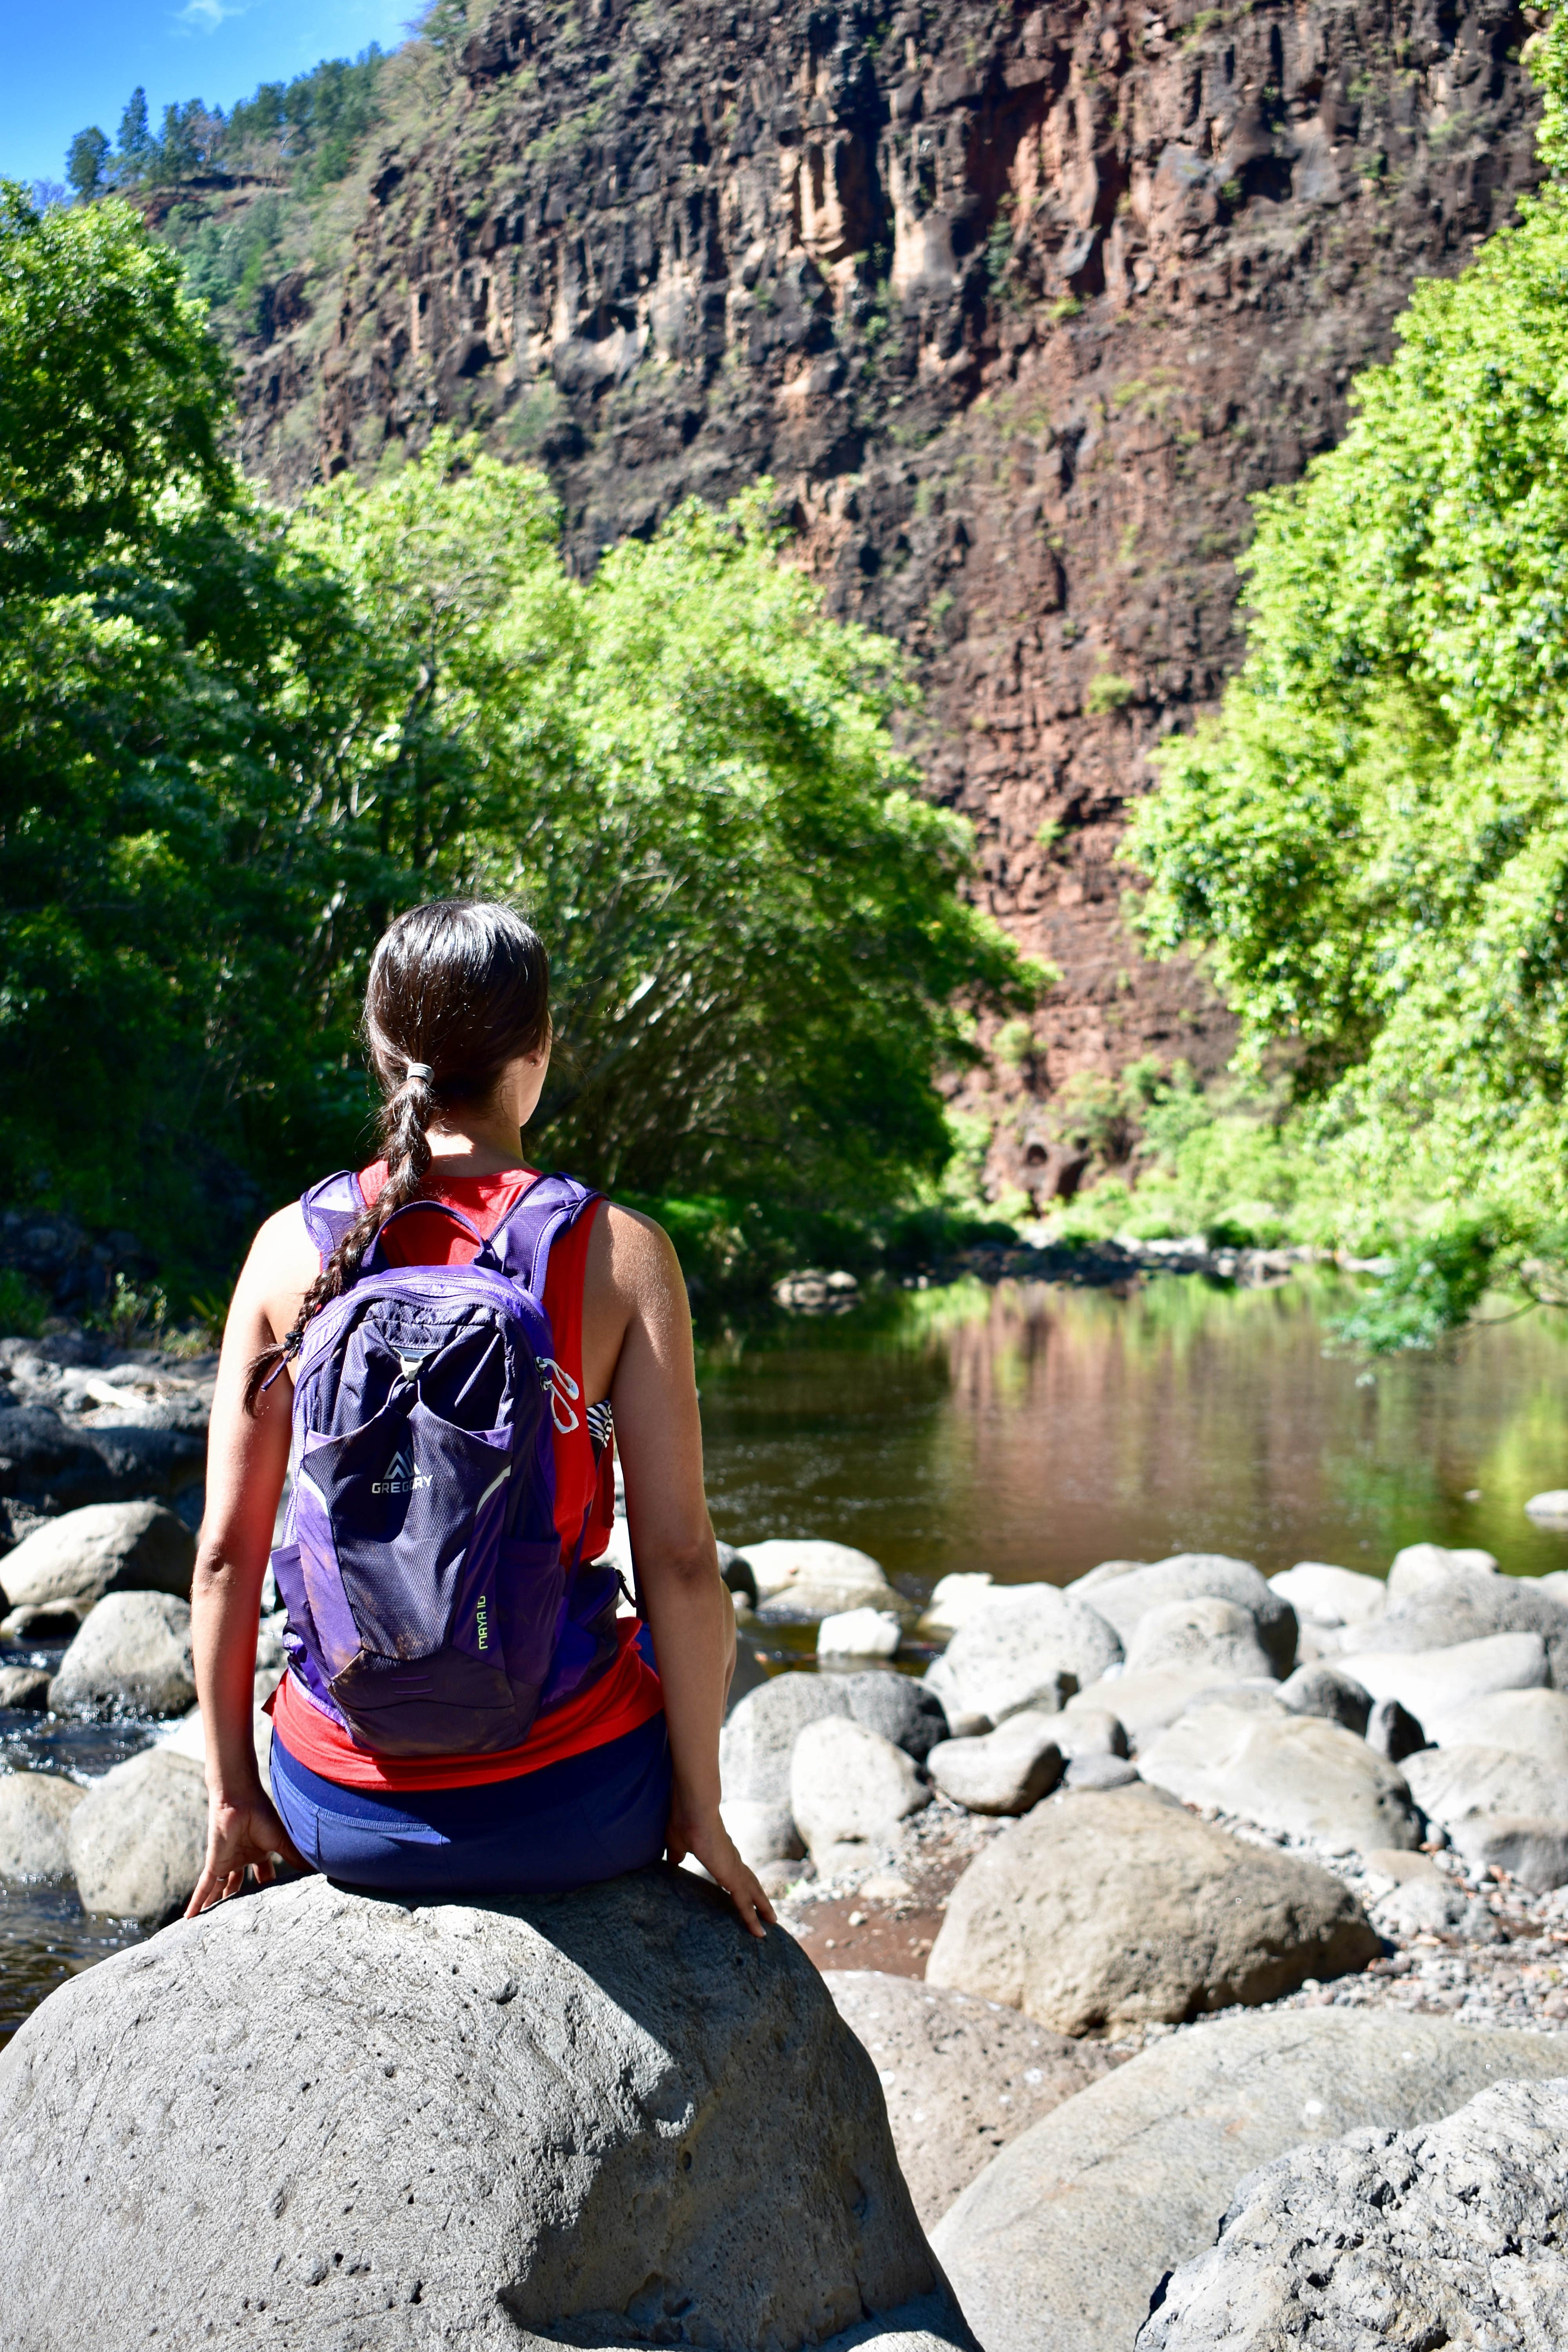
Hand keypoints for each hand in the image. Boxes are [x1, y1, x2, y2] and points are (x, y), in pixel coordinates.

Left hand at [185, 1786, 308, 1917]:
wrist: (239, 1800)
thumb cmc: (262, 1815)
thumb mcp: (281, 1842)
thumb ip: (295, 1858)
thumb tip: (318, 1871)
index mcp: (260, 1853)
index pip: (264, 1877)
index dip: (267, 1890)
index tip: (272, 1907)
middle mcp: (242, 1859)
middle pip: (240, 1886)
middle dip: (239, 1902)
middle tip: (239, 1921)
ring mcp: (227, 1862)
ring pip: (221, 1889)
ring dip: (216, 1905)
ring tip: (212, 1925)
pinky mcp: (215, 1864)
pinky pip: (204, 1887)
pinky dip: (197, 1902)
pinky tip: (190, 1918)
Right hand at [666, 1791, 776, 1939]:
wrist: (693, 1809)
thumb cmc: (683, 1822)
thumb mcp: (677, 1844)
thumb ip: (677, 1856)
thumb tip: (672, 1863)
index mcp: (721, 1853)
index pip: (735, 1873)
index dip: (742, 1884)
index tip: (746, 1896)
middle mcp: (732, 1860)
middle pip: (751, 1884)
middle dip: (760, 1898)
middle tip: (769, 1915)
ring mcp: (735, 1867)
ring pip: (754, 1893)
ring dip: (763, 1908)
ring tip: (772, 1922)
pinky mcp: (733, 1876)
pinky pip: (745, 1903)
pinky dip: (753, 1918)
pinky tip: (759, 1932)